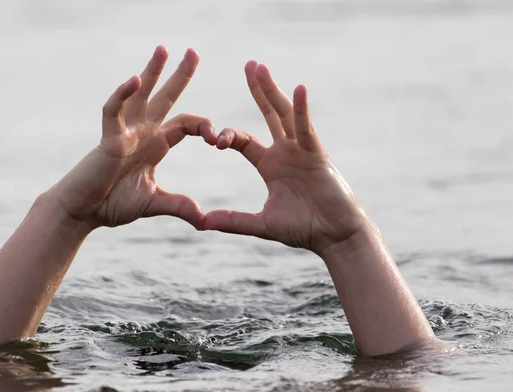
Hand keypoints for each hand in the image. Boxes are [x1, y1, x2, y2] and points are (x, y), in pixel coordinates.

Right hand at [48, 46, 216, 229]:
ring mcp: (125, 133)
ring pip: (140, 95)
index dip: (204, 126)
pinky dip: (122, 95)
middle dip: (180, 76)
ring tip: (163, 49)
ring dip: (152, 72)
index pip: (186, 124)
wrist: (84, 212)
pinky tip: (134, 79)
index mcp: (157, 145)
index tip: (218, 138)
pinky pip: (114, 111)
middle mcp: (143, 133)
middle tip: (194, 51)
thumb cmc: (113, 203)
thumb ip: (179, 206)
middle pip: (165, 98)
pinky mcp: (108, 139)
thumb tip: (205, 222)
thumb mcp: (155, 203)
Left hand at [204, 61, 368, 254]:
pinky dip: (302, 110)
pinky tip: (298, 89)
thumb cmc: (303, 228)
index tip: (214, 140)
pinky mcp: (318, 155)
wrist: (335, 237)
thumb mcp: (262, 224)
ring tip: (259, 67)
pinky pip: (307, 129)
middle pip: (269, 114)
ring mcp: (302, 151)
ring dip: (272, 90)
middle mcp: (285, 152)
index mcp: (270, 165)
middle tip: (249, 65)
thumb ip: (234, 220)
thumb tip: (202, 223)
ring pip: (285, 114)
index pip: (244, 140)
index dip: (228, 136)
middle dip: (258, 90)